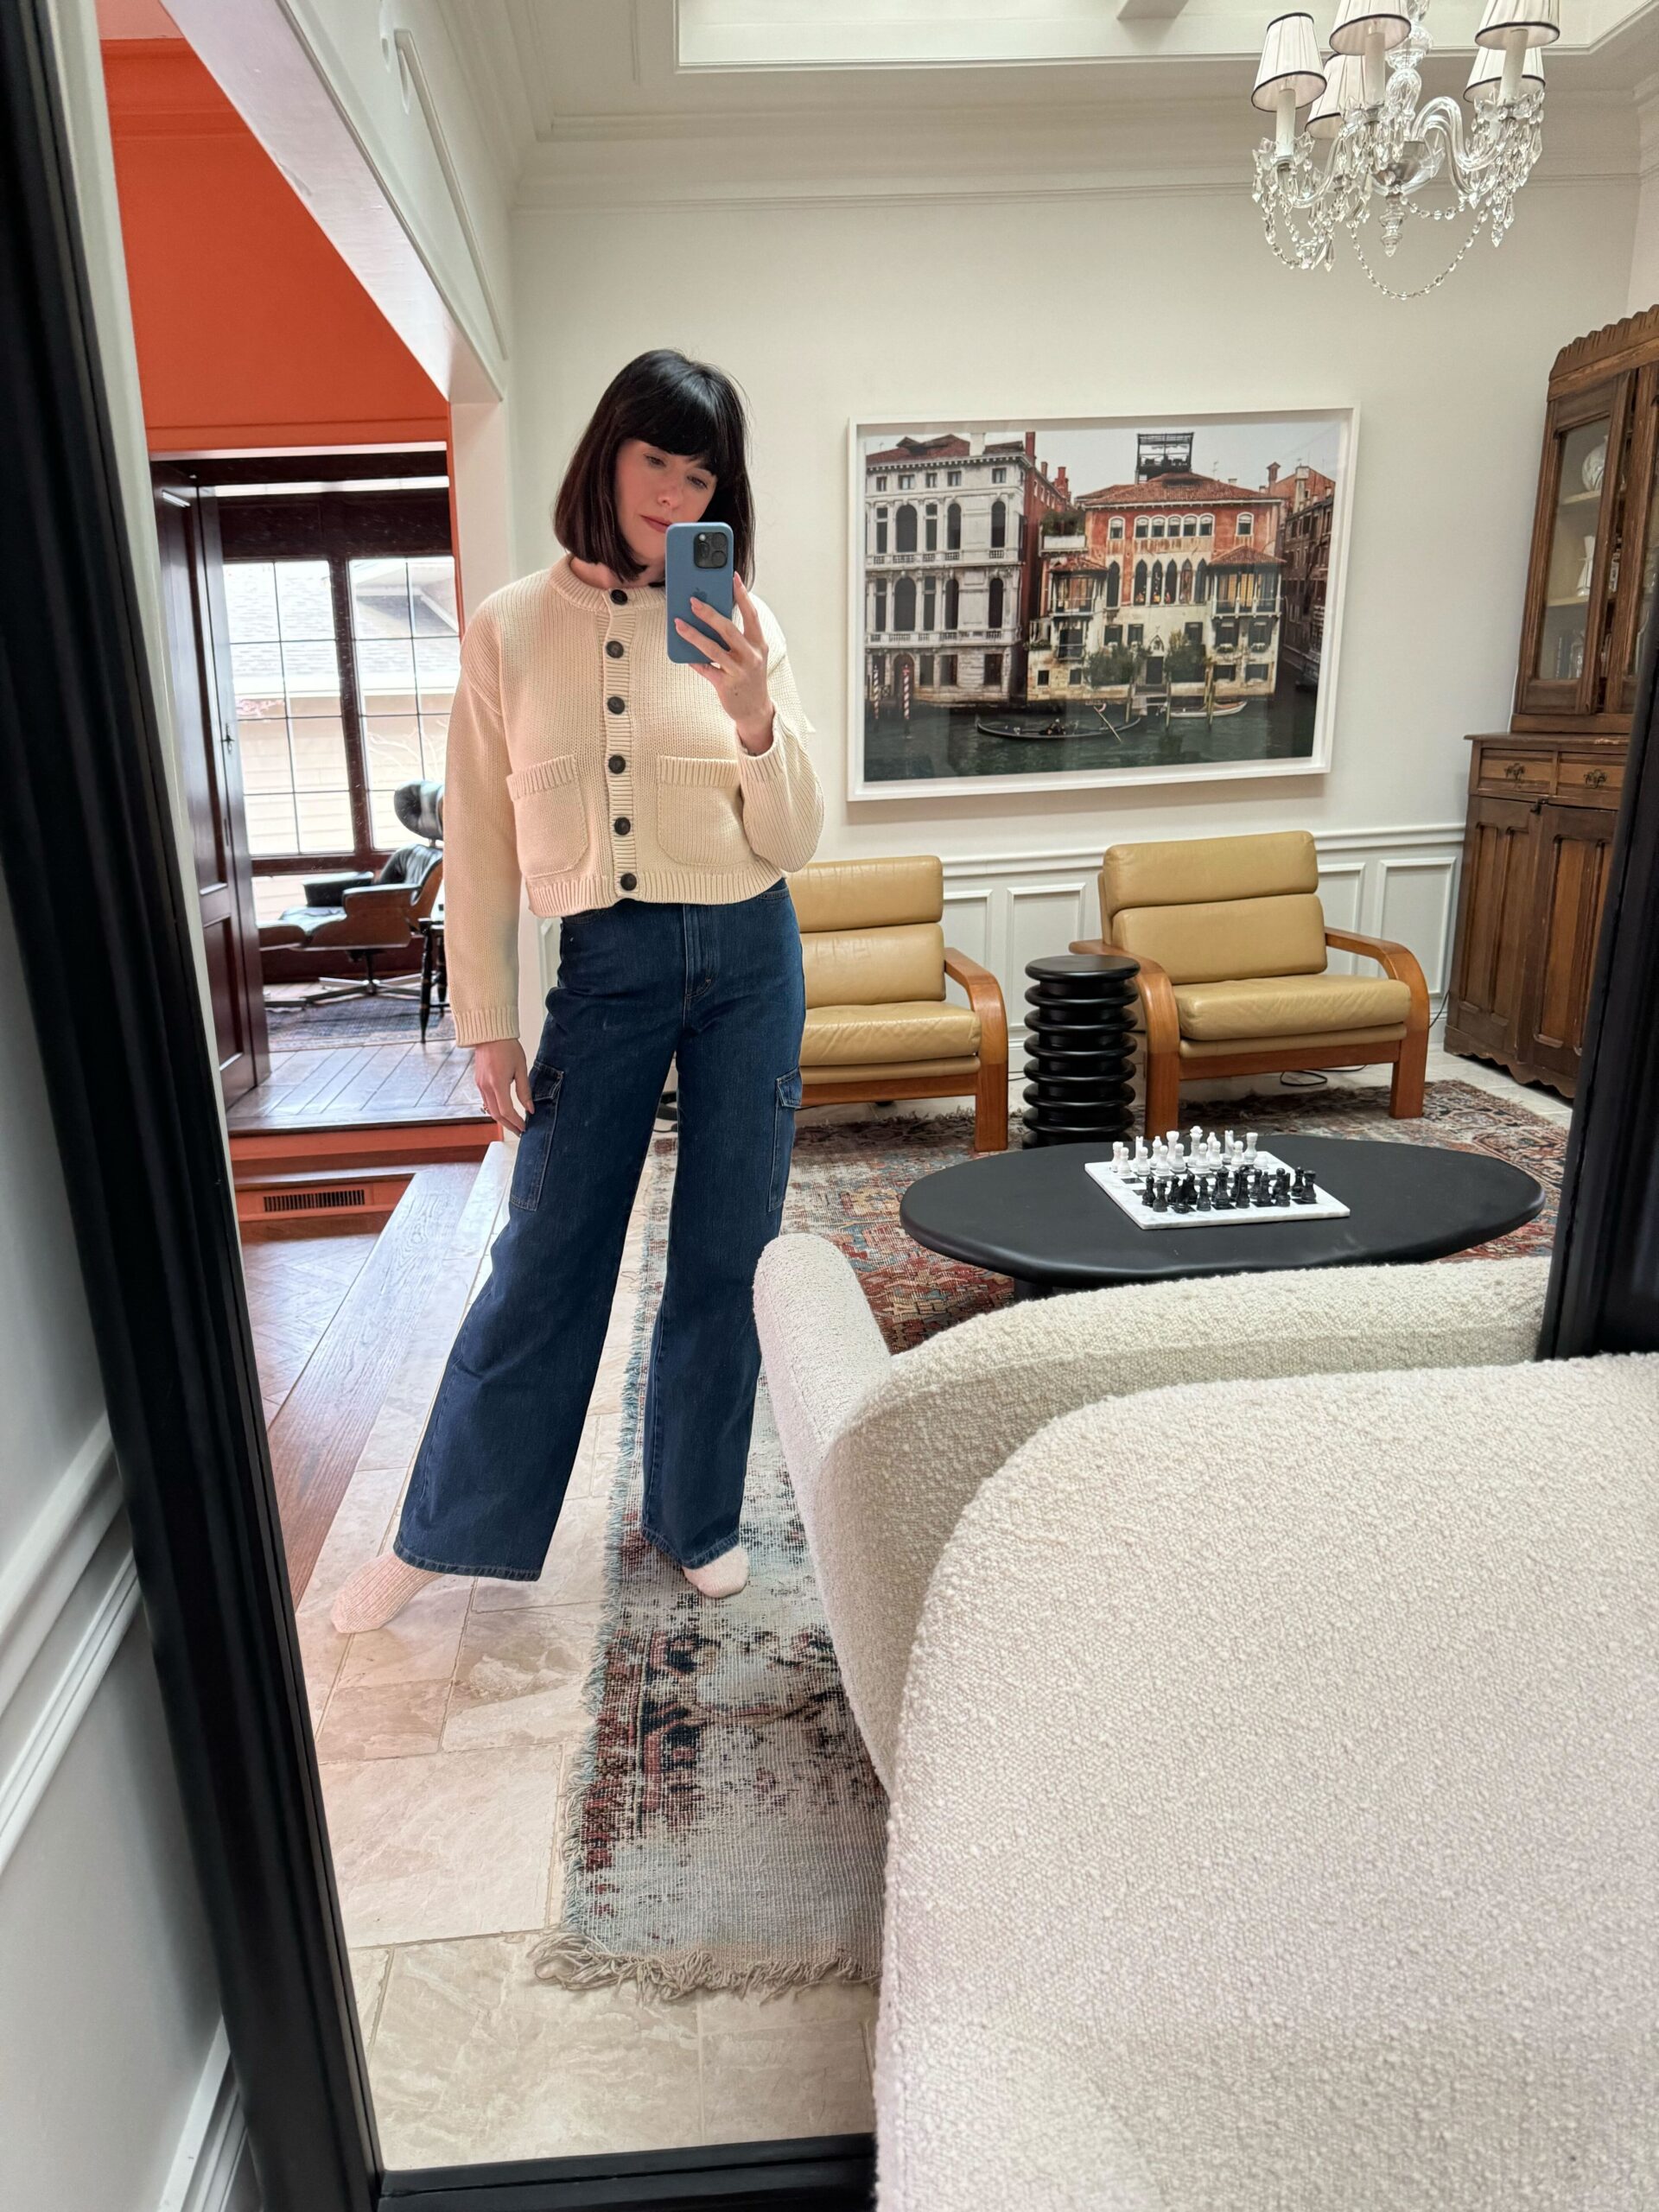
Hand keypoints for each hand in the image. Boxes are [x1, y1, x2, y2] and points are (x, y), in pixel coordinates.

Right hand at [473, 1038, 531, 1134]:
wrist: (490, 1033)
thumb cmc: (507, 1046)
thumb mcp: (521, 1068)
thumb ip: (525, 1090)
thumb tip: (530, 1108)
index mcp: (497, 1083)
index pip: (507, 1111)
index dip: (516, 1122)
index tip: (524, 1127)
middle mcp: (486, 1086)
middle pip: (496, 1115)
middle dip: (509, 1125)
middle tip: (520, 1131)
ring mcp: (480, 1085)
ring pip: (489, 1109)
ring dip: (502, 1119)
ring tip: (514, 1123)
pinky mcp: (478, 1082)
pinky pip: (486, 1101)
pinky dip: (495, 1109)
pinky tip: (504, 1110)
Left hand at [675, 574, 773, 751]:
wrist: (755, 710)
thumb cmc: (750, 676)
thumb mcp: (751, 655)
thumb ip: (737, 638)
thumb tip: (712, 616)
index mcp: (759, 644)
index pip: (751, 615)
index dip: (742, 595)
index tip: (733, 577)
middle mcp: (751, 656)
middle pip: (728, 630)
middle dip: (709, 614)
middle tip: (692, 601)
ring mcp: (739, 671)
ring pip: (713, 649)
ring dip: (693, 635)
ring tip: (679, 623)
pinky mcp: (726, 685)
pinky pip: (706, 669)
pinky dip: (694, 660)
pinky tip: (683, 652)